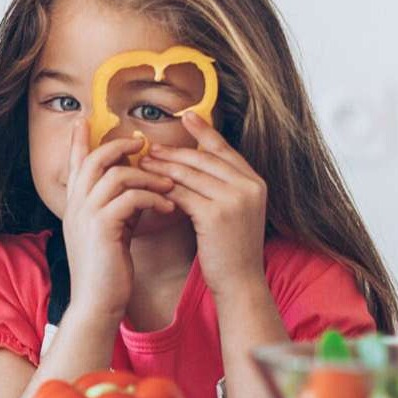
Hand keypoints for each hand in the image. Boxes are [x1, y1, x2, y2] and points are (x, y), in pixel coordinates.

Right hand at [62, 121, 175, 320]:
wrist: (98, 303)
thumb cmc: (108, 272)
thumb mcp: (110, 233)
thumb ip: (117, 208)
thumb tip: (137, 188)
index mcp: (75, 207)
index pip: (74, 164)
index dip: (78, 140)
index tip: (85, 119)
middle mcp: (75, 207)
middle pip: (94, 160)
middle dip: (119, 147)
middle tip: (141, 143)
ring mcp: (86, 216)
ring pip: (116, 175)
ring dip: (147, 176)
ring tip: (169, 185)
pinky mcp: (102, 227)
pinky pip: (130, 197)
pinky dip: (153, 197)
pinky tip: (169, 206)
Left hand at [141, 113, 267, 300]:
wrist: (240, 282)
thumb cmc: (230, 250)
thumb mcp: (234, 212)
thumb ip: (222, 187)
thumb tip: (194, 166)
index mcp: (255, 182)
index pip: (224, 149)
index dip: (204, 132)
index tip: (186, 115)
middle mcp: (249, 186)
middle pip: (204, 158)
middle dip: (174, 151)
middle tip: (149, 146)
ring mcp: (235, 199)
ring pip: (190, 174)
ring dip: (163, 167)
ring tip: (142, 162)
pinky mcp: (216, 215)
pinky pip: (181, 194)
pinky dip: (162, 189)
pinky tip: (147, 187)